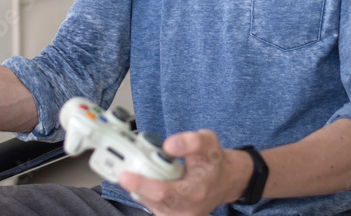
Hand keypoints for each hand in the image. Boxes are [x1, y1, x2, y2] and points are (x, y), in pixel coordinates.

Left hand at [118, 129, 250, 215]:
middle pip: (153, 202)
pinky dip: (147, 195)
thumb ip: (190, 141)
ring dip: (141, 190)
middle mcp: (189, 208)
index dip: (142, 184)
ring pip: (151, 206)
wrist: (226, 180)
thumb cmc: (214, 161)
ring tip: (139, 173)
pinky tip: (147, 183)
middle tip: (124, 171)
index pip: (164, 193)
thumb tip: (168, 146)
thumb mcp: (208, 141)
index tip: (125, 175)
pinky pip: (155, 208)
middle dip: (136, 186)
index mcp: (196, 191)